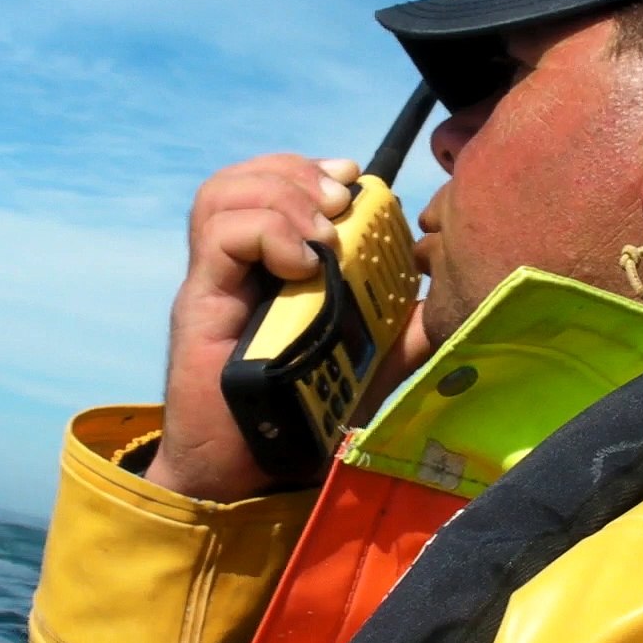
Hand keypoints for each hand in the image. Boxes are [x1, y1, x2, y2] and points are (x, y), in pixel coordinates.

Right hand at [146, 154, 431, 501]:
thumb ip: (400, 332)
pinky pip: (219, 235)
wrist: (249, 474)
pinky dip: (266, 232)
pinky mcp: (198, 302)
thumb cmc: (303, 419)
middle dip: (300, 173)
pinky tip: (300, 265)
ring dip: (282, 197)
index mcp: (271, 265)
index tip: (354, 180)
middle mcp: (237, 265)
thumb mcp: (368, 364)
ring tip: (320, 236)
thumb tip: (444, 302)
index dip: (312, 167)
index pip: (274, 180)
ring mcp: (215, 280)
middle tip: (340, 204)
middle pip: (247, 175)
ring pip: (224, 193)